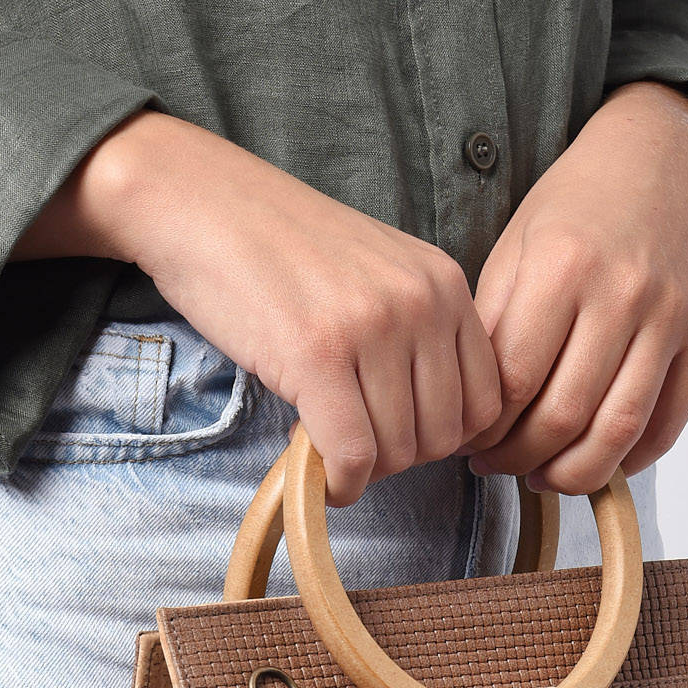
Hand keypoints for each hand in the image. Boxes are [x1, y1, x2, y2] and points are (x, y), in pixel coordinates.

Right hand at [14, 112, 500, 504]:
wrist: (201, 204)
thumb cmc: (280, 249)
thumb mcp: (376, 274)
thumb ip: (416, 333)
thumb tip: (433, 428)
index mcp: (444, 283)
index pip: (486, 401)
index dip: (445, 438)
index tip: (398, 434)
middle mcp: (420, 303)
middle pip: (445, 436)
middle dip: (400, 459)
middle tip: (355, 445)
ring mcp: (371, 328)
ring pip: (399, 452)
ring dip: (364, 470)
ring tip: (327, 447)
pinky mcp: (317, 356)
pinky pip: (353, 454)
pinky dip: (339, 483)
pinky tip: (320, 477)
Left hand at [464, 82, 687, 495]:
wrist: (658, 165)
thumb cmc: (572, 211)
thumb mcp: (513, 252)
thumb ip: (492, 331)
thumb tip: (471, 417)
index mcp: (562, 268)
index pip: (512, 382)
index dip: (483, 429)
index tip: (466, 444)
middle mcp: (621, 295)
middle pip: (562, 416)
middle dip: (517, 459)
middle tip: (495, 465)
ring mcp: (667, 320)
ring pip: (616, 432)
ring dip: (570, 475)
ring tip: (539, 476)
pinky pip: (665, 426)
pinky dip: (626, 462)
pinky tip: (592, 462)